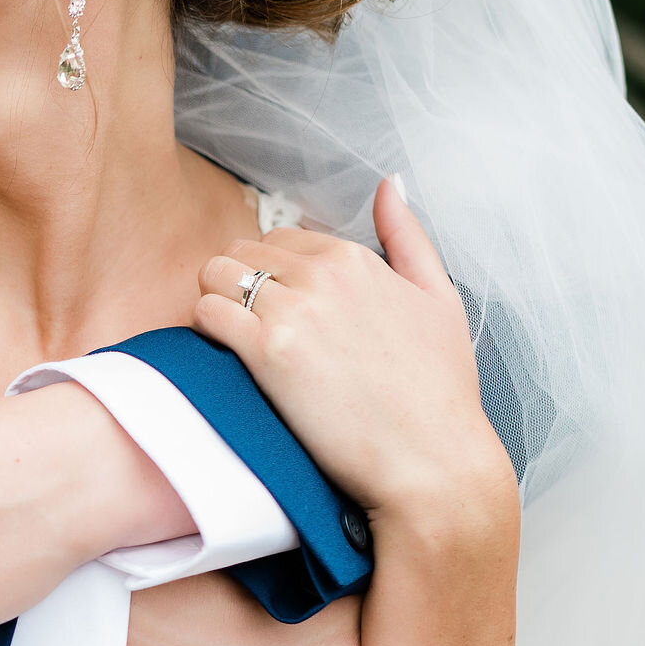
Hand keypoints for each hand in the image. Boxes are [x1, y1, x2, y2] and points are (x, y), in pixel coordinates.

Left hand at [193, 177, 515, 526]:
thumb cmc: (438, 391)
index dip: (269, 271)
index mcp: (357, 258)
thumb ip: (408, 237)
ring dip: (215, 301)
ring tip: (234, 340)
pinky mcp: (268, 353)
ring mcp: (294, 311)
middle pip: (242, 251)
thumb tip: (391, 184)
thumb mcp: (440, 298)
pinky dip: (204, 329)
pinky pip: (206, 313)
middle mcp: (323, 275)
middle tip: (248, 326)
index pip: (280, 238)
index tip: (274, 307)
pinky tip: (225, 355)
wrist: (432, 461)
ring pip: (216, 275)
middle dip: (236, 282)